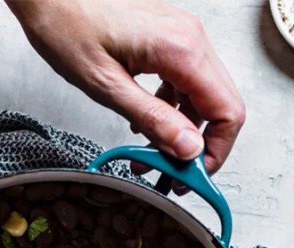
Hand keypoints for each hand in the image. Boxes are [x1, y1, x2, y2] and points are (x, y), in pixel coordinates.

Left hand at [7, 0, 244, 174]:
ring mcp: (183, 35)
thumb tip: (188, 149)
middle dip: (198, 145)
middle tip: (171, 172)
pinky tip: (146, 121)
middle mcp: (190, 38)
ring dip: (182, 129)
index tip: (194, 176)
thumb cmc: (66, 25)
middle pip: (221, 105)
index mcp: (181, 49)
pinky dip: (172, 108)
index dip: (216, 151)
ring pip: (204, 96)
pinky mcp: (170, 37)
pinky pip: (187, 80)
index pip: (227, 112)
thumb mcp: (107, 86)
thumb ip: (153, 119)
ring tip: (150, 152)